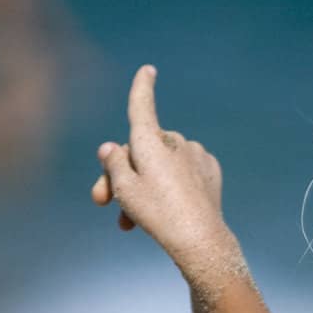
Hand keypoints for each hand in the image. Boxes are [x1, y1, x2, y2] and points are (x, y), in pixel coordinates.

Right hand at [90, 65, 230, 276]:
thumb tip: (111, 147)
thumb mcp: (124, 189)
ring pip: (161, 164)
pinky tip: (169, 208)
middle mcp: (174, 141)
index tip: (148, 70)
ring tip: (130, 220)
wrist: (200, 242)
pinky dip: (172, 186)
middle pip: (141, 150)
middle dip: (122, 173)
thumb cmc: (158, 215)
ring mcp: (195, 155)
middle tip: (102, 202)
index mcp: (150, 139)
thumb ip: (113, 163)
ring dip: (145, 185)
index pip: (142, 104)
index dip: (142, 87)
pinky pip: (184, 171)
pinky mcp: (210, 171)